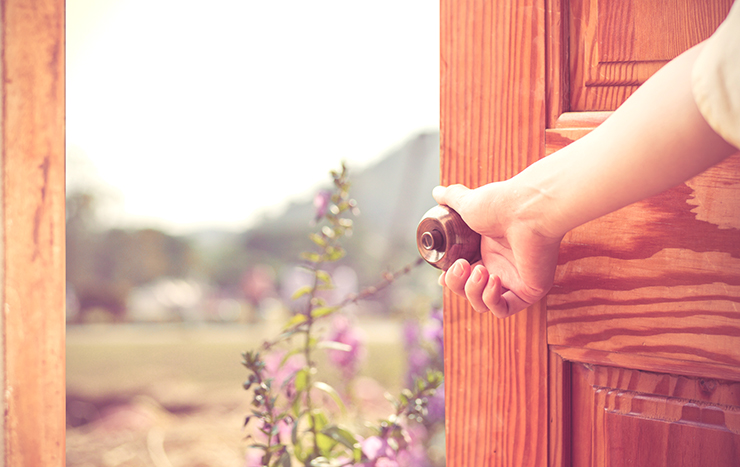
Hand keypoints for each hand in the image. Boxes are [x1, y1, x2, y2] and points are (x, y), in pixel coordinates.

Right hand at [433, 183, 562, 317]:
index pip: (463, 276)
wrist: (527, 209)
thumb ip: (451, 198)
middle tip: (463, 265)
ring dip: (473, 291)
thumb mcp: (467, 203)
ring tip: (480, 270)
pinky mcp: (529, 290)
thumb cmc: (501, 205)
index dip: (450, 279)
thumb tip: (436, 192)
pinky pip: (504, 309)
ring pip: (483, 304)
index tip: (442, 276)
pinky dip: (492, 299)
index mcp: (486, 250)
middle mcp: (500, 266)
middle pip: (468, 291)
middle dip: (457, 283)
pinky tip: (493, 280)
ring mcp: (514, 280)